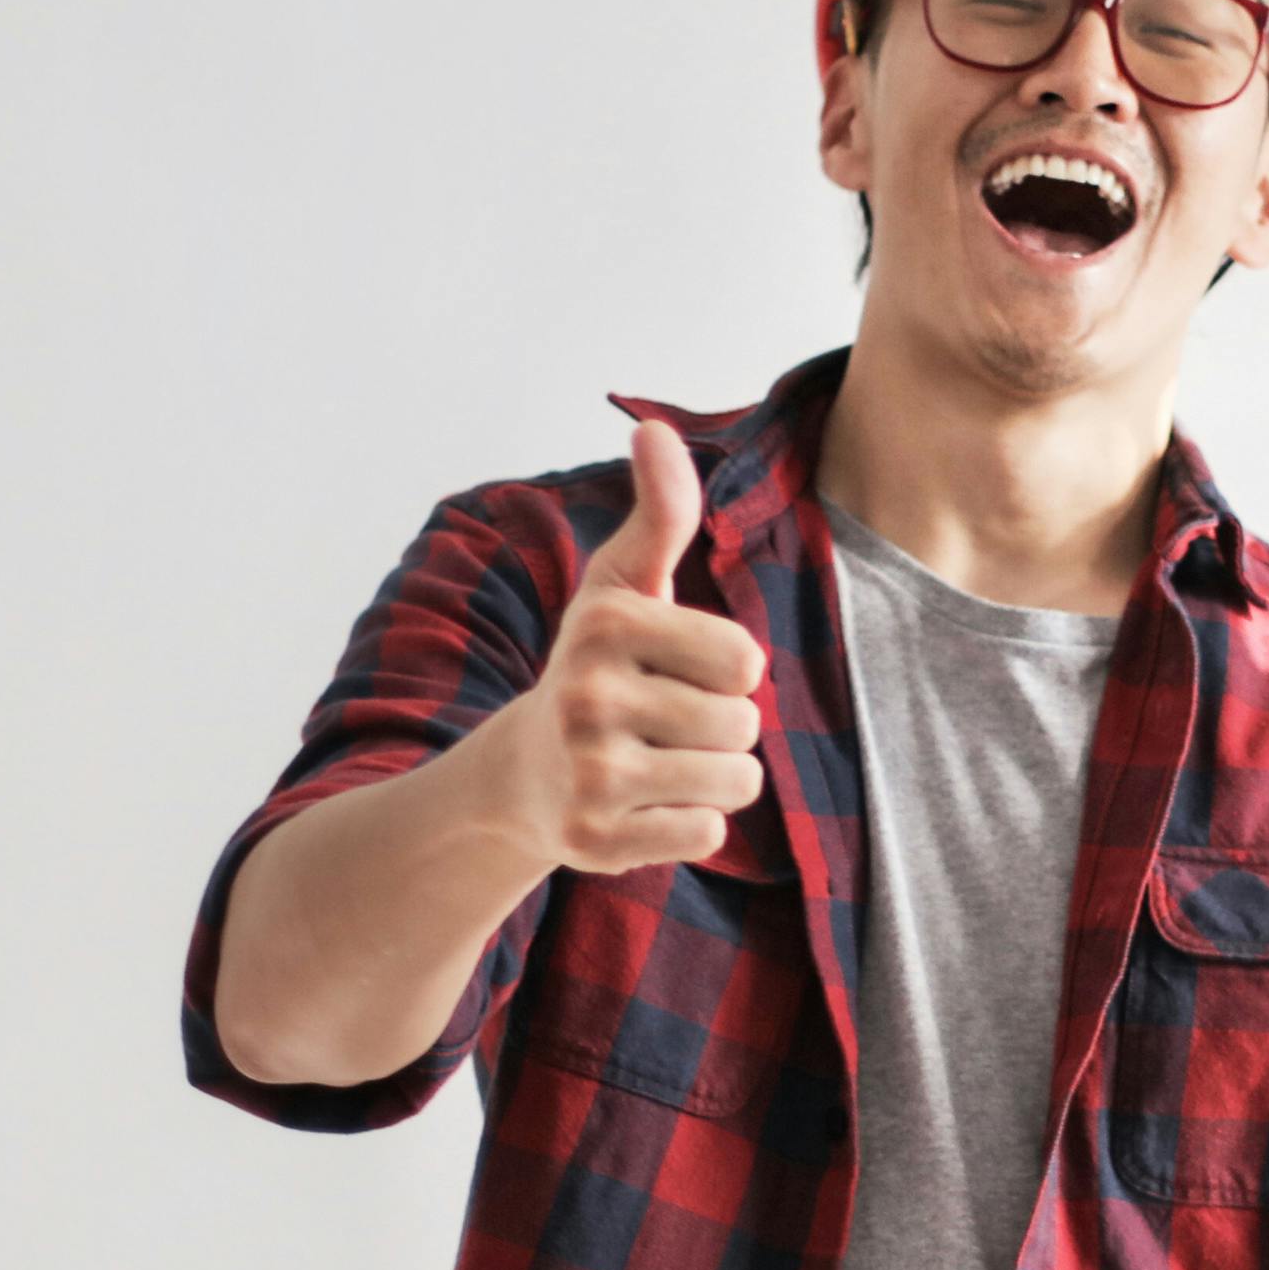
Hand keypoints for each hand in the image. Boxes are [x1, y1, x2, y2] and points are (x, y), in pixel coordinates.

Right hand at [506, 418, 767, 875]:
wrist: (523, 775)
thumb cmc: (598, 668)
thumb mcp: (623, 586)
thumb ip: (660, 514)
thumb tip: (655, 427)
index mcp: (606, 625)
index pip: (746, 660)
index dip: (729, 670)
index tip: (679, 670)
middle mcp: (589, 698)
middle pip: (744, 725)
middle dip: (723, 728)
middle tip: (664, 724)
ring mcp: (590, 775)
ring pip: (736, 782)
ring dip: (715, 777)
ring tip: (660, 763)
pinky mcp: (597, 842)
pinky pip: (708, 835)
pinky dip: (690, 824)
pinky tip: (644, 806)